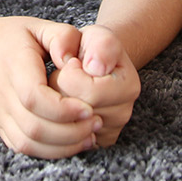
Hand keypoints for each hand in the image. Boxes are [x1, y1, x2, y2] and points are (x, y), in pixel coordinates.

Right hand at [0, 16, 103, 158]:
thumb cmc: (11, 37)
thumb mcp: (39, 26)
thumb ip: (63, 37)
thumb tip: (74, 63)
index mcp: (13, 67)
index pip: (34, 98)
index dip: (64, 109)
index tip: (89, 107)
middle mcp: (2, 95)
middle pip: (34, 127)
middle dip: (71, 132)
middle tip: (96, 122)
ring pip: (29, 143)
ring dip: (63, 146)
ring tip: (89, 136)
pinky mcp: (0, 126)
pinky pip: (23, 148)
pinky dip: (49, 152)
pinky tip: (71, 143)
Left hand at [49, 24, 140, 147]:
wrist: (94, 64)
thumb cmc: (93, 48)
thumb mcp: (98, 36)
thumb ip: (100, 45)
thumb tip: (95, 67)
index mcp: (128, 87)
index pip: (87, 92)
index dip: (69, 75)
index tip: (71, 63)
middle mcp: (122, 115)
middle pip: (73, 111)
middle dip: (58, 90)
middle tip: (63, 75)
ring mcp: (107, 132)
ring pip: (63, 126)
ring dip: (53, 105)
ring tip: (63, 90)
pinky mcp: (92, 144)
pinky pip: (61, 142)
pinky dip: (53, 122)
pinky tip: (61, 105)